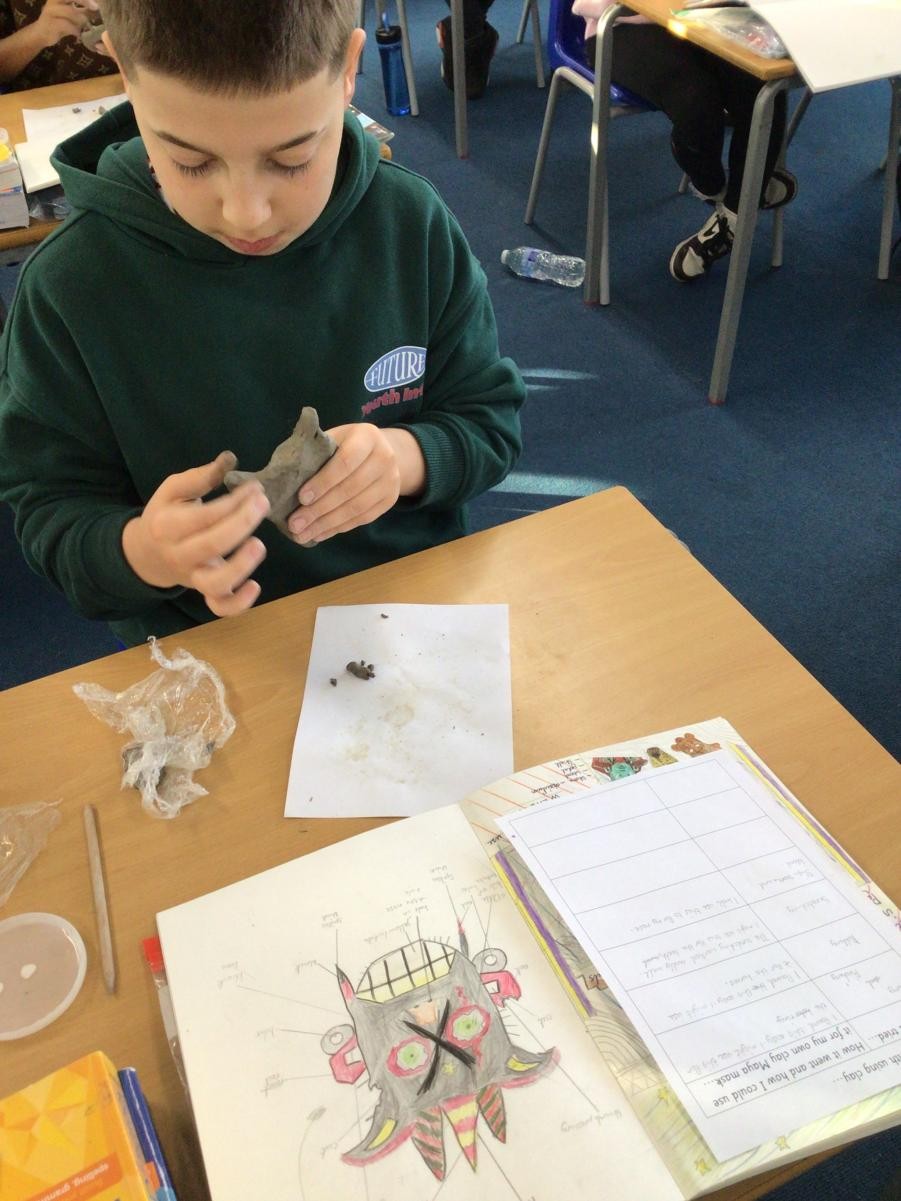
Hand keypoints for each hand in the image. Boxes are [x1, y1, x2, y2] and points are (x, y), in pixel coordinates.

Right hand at [33, 0, 96, 46]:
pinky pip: (66, 25)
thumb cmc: (61, 22)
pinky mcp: (50, 23)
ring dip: (81, 19)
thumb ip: (86, 10)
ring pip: (70, 11)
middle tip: (96, 7)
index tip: (99, 2)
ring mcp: (51, 10)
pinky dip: (75, 30)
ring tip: (86, 26)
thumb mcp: (75, 14)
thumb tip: (102, 9)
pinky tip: (78, 34)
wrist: (43, 34)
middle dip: (85, 1)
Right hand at [122, 452, 270, 617]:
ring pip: (216, 584)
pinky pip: (220, 607)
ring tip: (259, 545)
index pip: (204, 515)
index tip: (255, 488)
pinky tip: (255, 586)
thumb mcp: (173, 491)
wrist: (146, 554)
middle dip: (242, 523)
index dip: (233, 501)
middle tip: (263, 503)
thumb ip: (199, 477)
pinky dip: (238, 604)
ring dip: (241, 566)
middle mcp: (180, 554)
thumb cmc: (166, 517)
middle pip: (212, 544)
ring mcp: (194, 578)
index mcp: (168, 525)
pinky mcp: (206, 592)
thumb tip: (229, 459)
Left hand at [286, 424, 424, 544]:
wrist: (384, 451)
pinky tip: (319, 534)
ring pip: (356, 508)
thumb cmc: (347, 444)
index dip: (323, 482)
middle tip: (295, 524)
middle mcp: (384, 458)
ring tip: (303, 534)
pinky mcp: (390, 501)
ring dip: (327, 524)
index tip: (302, 498)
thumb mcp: (334, 438)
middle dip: (319, 509)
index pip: (345, 462)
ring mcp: (390, 481)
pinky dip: (338, 528)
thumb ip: (315, 453)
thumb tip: (285, 481)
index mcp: (367, 437)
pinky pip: (362, 519)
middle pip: (350, 489)